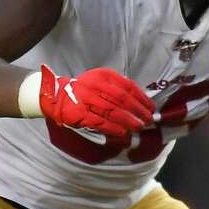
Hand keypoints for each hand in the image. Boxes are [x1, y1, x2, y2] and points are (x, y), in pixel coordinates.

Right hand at [38, 64, 154, 136]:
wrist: (57, 95)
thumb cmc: (86, 89)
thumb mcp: (102, 81)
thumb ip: (119, 87)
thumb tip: (142, 101)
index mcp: (103, 76)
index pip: (128, 87)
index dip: (142, 99)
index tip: (152, 108)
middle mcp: (94, 85)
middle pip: (122, 100)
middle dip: (138, 111)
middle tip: (148, 120)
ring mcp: (86, 100)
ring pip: (112, 112)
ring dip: (128, 121)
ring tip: (139, 127)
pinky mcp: (79, 114)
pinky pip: (99, 122)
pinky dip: (113, 128)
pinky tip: (123, 132)